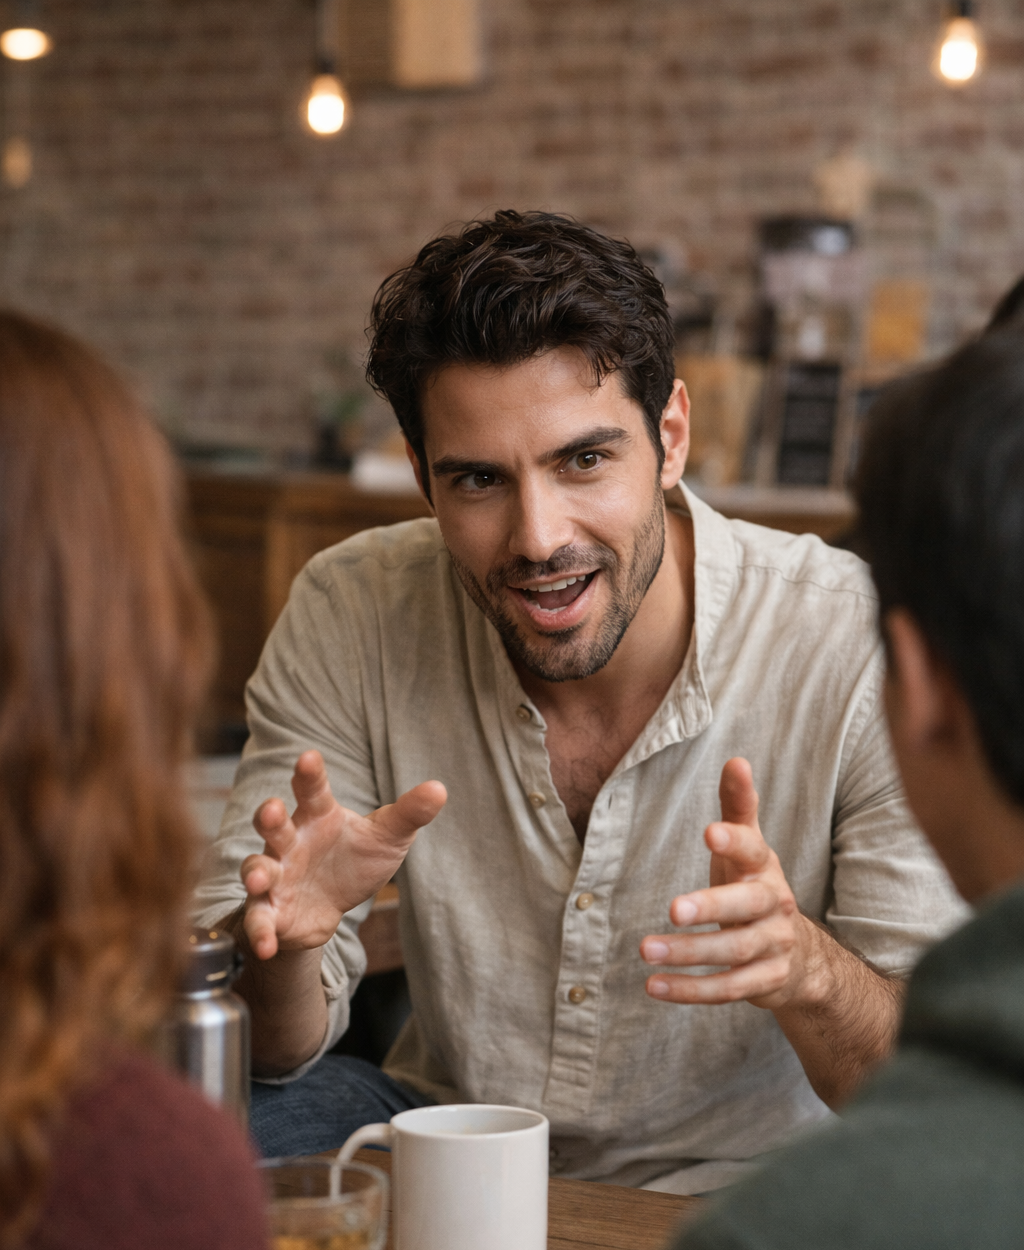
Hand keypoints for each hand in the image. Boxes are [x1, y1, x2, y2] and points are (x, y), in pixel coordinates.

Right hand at [239, 750, 446, 960]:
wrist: (332, 906)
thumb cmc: (355, 859)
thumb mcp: (387, 837)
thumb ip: (409, 813)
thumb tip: (439, 789)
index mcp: (319, 816)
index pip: (313, 790)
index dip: (309, 775)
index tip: (309, 758)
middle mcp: (291, 841)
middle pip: (274, 825)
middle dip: (269, 817)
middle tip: (272, 810)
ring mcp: (277, 875)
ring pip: (257, 867)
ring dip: (256, 872)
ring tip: (261, 878)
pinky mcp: (270, 911)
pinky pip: (258, 919)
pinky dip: (258, 931)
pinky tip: (266, 945)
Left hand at [640, 757, 820, 1010]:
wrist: (800, 953)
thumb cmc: (755, 886)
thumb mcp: (749, 848)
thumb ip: (739, 807)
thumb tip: (736, 760)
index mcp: (764, 869)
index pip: (753, 851)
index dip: (735, 841)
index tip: (710, 832)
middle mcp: (774, 907)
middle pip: (743, 908)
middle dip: (709, 908)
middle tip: (671, 909)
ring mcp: (772, 947)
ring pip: (732, 953)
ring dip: (688, 953)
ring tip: (645, 949)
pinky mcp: (764, 982)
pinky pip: (727, 989)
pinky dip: (690, 990)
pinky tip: (653, 986)